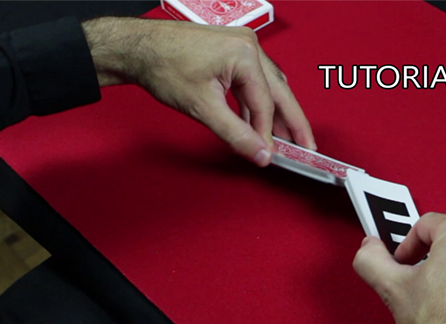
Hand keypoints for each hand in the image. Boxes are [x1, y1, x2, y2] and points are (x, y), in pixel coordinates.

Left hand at [81, 17, 314, 165]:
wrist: (138, 49)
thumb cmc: (164, 66)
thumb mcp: (202, 108)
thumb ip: (235, 134)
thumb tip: (260, 154)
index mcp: (246, 55)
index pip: (265, 104)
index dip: (267, 134)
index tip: (270, 156)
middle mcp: (250, 46)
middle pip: (280, 92)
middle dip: (292, 123)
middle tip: (307, 148)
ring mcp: (243, 47)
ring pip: (269, 87)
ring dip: (275, 114)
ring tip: (285, 140)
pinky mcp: (234, 52)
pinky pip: (254, 82)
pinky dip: (257, 104)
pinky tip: (258, 123)